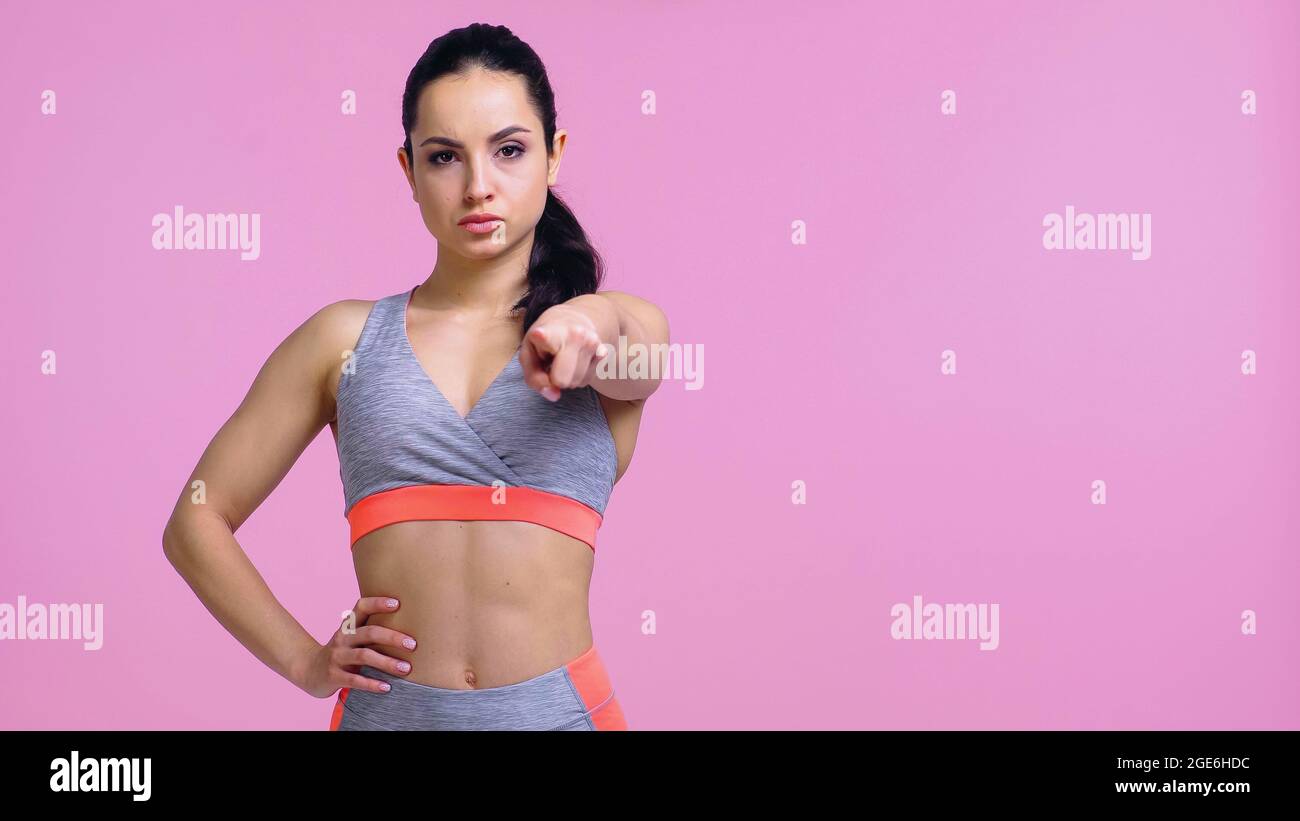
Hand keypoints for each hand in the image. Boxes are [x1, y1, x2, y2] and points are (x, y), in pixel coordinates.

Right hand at [295, 596, 417, 697]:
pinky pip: (355, 680)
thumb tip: (409, 625)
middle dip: (392, 638)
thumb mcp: (351, 637)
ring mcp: (337, 657)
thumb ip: (372, 631)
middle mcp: (342, 638)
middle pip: (369, 632)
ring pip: (364, 656)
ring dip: (387, 662)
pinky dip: (372, 683)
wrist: (308, 670)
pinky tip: (387, 687)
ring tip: (406, 669)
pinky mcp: (334, 676)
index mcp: (348, 626)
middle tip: (413, 645)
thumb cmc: (341, 652)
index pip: (361, 607)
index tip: (397, 603)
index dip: (377, 603)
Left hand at [520, 304, 611, 401]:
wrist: (573, 320)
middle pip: (562, 380)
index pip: (546, 337)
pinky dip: (581, 376)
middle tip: (553, 362)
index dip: (542, 338)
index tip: (539, 334)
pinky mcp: (605, 351)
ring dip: (569, 377)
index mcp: (549, 331)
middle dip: (555, 379)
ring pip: (576, 382)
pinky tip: (577, 360)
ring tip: (565, 359)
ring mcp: (592, 342)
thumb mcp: (529, 355)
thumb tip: (554, 395)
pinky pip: (588, 380)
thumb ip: (534, 378)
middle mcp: (574, 334)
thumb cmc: (544, 342)